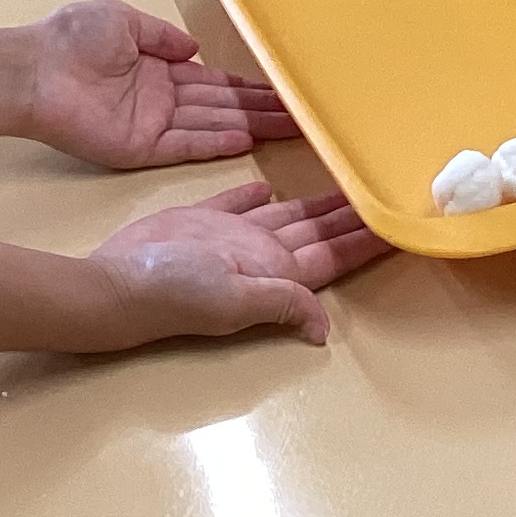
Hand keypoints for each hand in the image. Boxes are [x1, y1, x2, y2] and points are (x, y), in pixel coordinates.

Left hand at [21, 0, 296, 168]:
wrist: (34, 69)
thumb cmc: (71, 38)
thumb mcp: (124, 20)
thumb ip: (162, 36)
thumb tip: (195, 47)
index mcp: (158, 69)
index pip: (212, 81)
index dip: (246, 86)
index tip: (281, 88)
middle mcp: (162, 99)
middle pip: (222, 106)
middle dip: (261, 110)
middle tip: (303, 115)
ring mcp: (153, 125)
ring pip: (212, 126)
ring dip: (250, 127)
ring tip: (291, 129)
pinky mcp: (140, 147)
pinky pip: (185, 146)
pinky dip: (215, 144)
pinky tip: (246, 141)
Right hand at [89, 185, 384, 345]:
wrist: (115, 283)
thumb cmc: (174, 292)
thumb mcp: (234, 299)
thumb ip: (282, 302)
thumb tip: (324, 331)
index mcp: (276, 273)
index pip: (333, 255)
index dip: (366, 242)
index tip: (400, 225)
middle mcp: (261, 255)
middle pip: (318, 233)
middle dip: (352, 216)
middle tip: (386, 192)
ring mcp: (232, 239)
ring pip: (287, 215)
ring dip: (317, 203)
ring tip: (346, 186)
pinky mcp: (202, 221)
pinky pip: (238, 202)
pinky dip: (256, 193)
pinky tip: (271, 185)